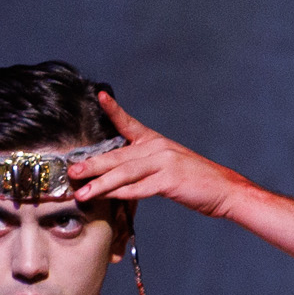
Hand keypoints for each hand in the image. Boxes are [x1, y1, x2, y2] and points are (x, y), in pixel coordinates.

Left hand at [67, 92, 250, 216]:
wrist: (223, 189)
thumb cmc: (193, 180)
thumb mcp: (166, 166)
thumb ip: (141, 168)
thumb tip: (113, 177)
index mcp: (155, 141)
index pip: (129, 123)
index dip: (113, 110)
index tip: (99, 96)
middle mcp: (158, 147)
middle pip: (118, 155)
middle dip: (92, 164)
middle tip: (71, 170)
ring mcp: (164, 163)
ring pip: (125, 172)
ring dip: (101, 183)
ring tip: (82, 192)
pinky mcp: (170, 181)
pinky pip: (140, 188)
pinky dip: (121, 193)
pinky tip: (107, 198)